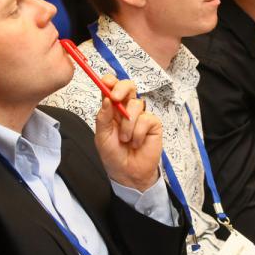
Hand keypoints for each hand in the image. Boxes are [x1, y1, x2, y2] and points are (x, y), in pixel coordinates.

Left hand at [93, 74, 162, 191]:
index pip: (111, 88)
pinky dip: (138, 133)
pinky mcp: (153, 124)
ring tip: (125, 140)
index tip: (106, 82)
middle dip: (121, 88)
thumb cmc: (114, 156)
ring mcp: (141, 116)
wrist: (128, 173)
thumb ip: (103, 117)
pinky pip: (146, 119)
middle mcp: (126, 109)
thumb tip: (106, 98)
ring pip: (136, 104)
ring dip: (127, 125)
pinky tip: (136, 143)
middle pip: (128, 86)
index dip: (110, 81)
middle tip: (115, 98)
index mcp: (111, 109)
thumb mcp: (102, 137)